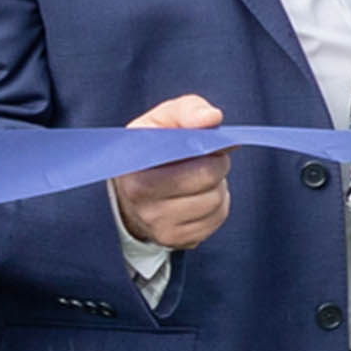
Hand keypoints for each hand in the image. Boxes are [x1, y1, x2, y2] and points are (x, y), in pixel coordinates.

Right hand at [112, 94, 230, 251]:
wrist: (136, 188)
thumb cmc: (156, 146)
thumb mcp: (165, 119)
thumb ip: (189, 110)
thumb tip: (211, 118)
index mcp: (133, 163)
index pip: (186, 152)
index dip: (206, 145)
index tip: (207, 143)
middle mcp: (138, 198)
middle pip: (207, 176)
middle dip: (217, 163)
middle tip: (208, 159)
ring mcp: (156, 223)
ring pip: (216, 200)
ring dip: (217, 185)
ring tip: (198, 179)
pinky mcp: (175, 240)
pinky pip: (216, 219)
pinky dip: (216, 206)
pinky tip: (198, 197)